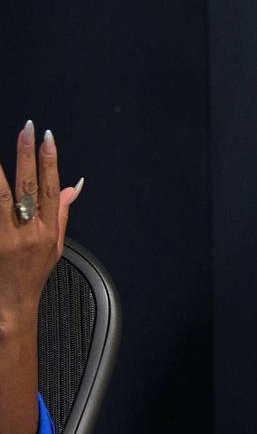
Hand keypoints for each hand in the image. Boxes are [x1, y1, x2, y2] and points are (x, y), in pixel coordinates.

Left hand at [0, 121, 82, 323]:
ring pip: (1, 196)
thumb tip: (73, 186)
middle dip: (26, 154)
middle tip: (25, 129)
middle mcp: (27, 231)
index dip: (50, 161)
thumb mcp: (54, 244)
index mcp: (46, 230)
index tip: (47, 137)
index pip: (50, 187)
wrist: (10, 305)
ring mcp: (5, 237)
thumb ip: (60, 212)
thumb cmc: (31, 275)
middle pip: (27, 186)